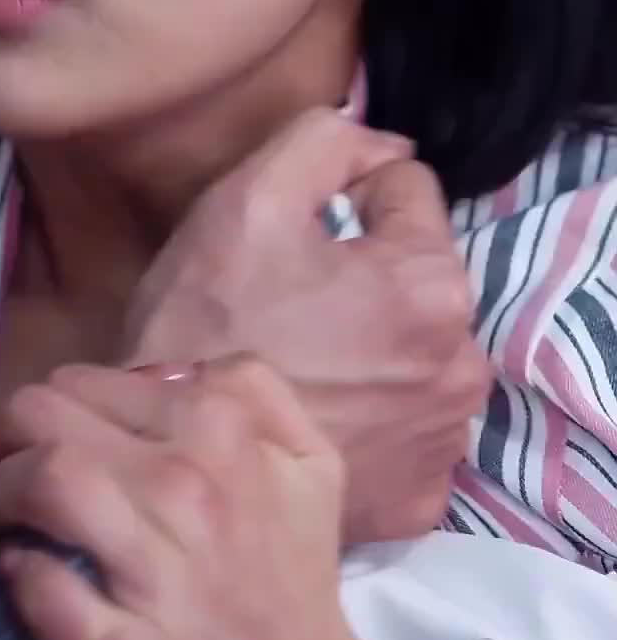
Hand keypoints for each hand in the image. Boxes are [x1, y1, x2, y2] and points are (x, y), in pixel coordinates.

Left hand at [0, 359, 424, 639]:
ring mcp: (157, 568)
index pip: (82, 381)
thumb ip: (254, 387)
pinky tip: (21, 575)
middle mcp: (183, 484)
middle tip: (7, 468)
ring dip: (2, 494)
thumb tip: (165, 370)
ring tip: (6, 516)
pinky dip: (24, 580)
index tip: (44, 437)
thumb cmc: (293, 568)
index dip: (50, 406)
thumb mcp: (307, 458)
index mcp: (218, 428)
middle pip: (43, 415)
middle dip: (8, 438)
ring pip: (44, 482)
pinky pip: (51, 595)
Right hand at [121, 109, 489, 542]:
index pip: (408, 190)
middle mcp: (464, 364)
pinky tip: (321, 417)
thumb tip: (385, 147)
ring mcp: (445, 441)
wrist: (175, 466)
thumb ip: (328, 141)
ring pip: (418, 348)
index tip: (295, 237)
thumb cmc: (208, 322)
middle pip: (418, 274)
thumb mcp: (250, 197)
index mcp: (433, 283)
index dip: (346, 198)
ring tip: (304, 365)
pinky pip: (408, 426)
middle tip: (291, 303)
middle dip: (369, 275)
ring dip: (377, 345)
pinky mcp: (421, 499)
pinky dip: (374, 417)